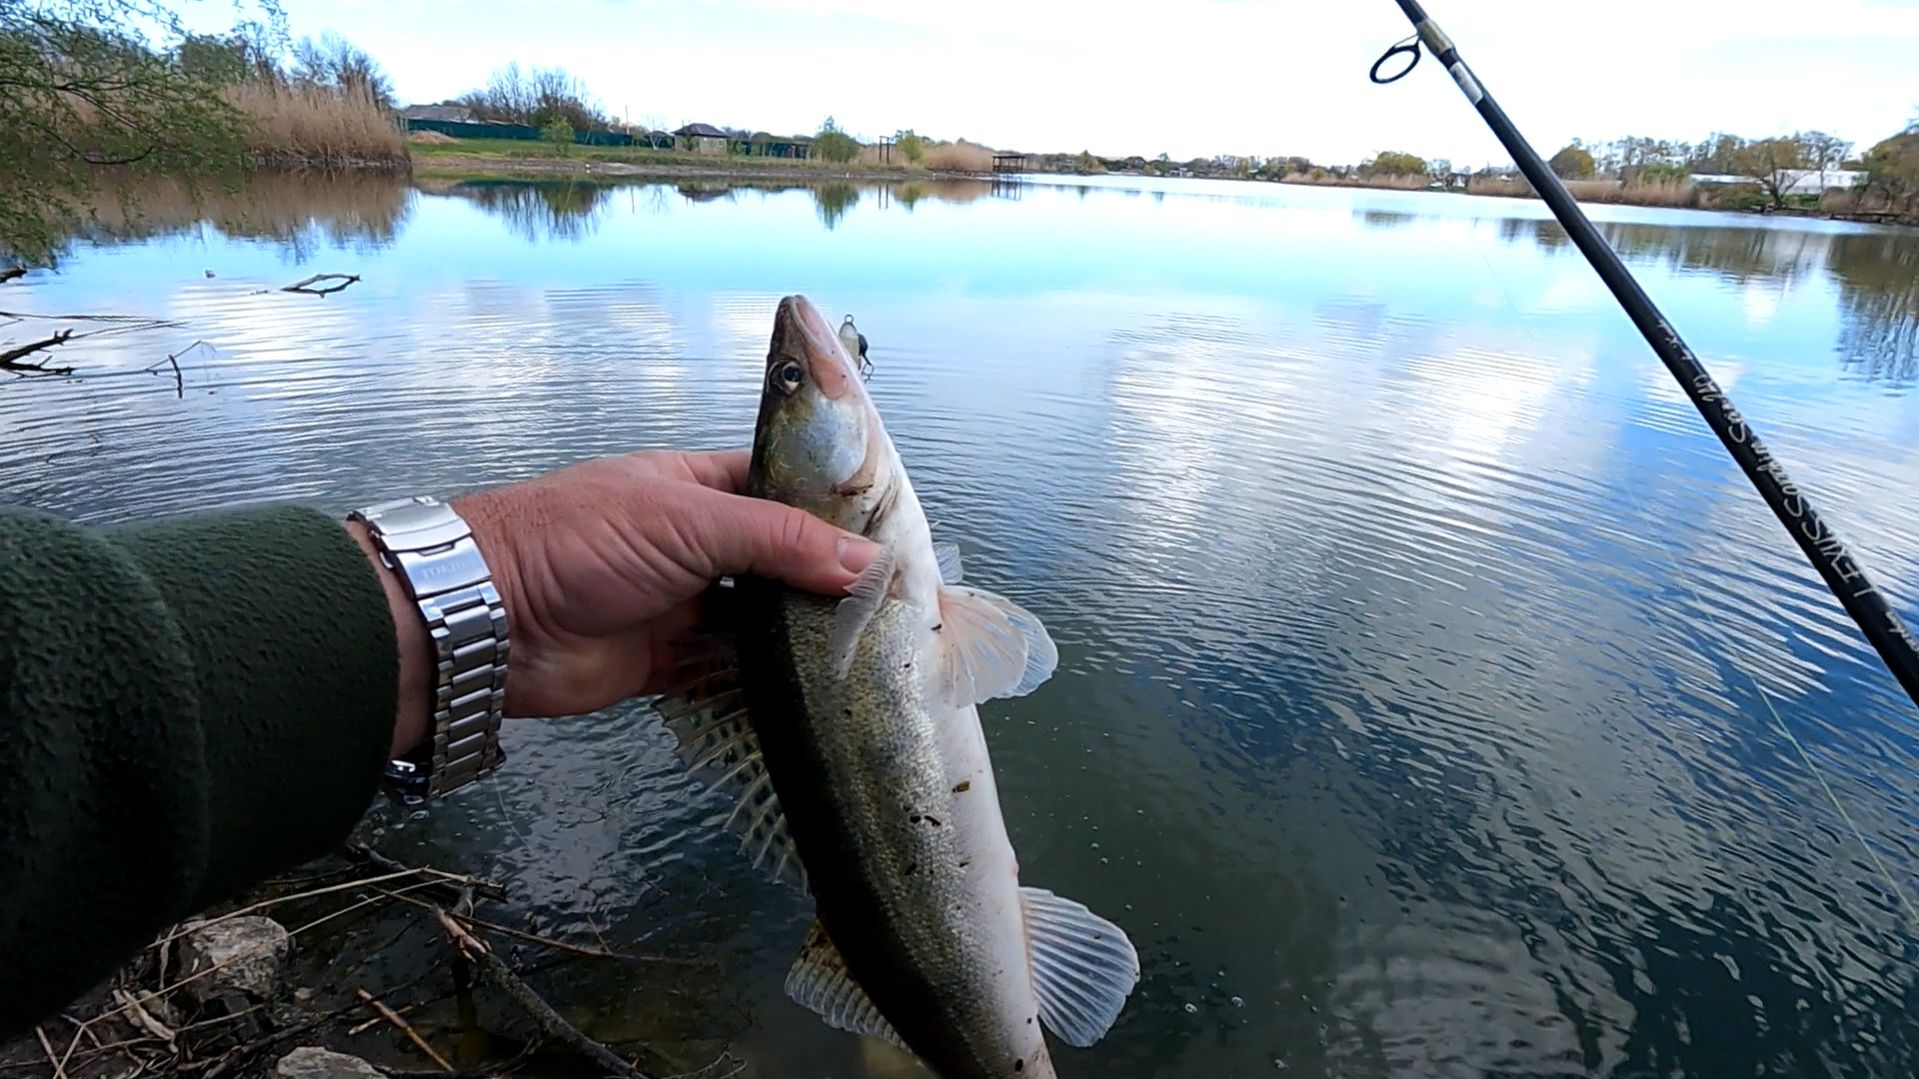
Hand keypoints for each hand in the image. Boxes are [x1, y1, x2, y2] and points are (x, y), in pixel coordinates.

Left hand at [351, 450, 879, 755]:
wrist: (489, 619)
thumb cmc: (582, 540)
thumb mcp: (690, 520)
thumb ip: (781, 541)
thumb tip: (868, 565)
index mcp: (702, 487)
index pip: (787, 492)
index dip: (839, 514)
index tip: (899, 543)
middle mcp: (700, 542)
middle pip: (784, 561)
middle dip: (832, 584)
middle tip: (901, 612)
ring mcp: (686, 604)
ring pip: (764, 621)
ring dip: (807, 638)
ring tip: (877, 656)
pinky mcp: (671, 662)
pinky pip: (734, 674)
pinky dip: (771, 686)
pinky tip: (821, 695)